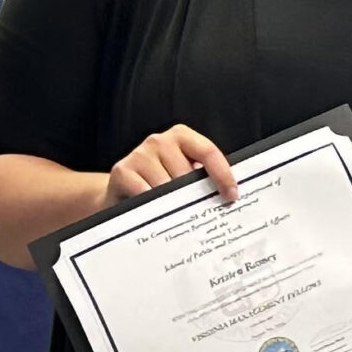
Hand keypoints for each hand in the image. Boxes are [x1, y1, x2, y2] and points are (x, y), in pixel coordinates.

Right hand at [107, 126, 235, 204]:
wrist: (119, 191)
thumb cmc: (157, 183)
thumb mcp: (181, 175)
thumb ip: (200, 178)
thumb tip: (229, 196)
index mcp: (181, 137)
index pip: (208, 152)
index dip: (223, 174)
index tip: (232, 196)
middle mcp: (160, 140)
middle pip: (187, 174)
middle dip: (195, 196)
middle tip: (199, 213)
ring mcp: (140, 154)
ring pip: (167, 187)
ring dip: (172, 204)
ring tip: (173, 214)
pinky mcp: (122, 170)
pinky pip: (146, 194)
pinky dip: (153, 207)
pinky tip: (154, 213)